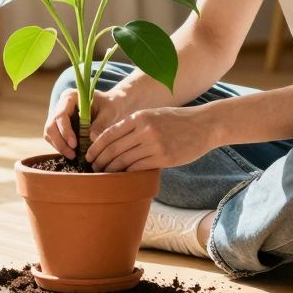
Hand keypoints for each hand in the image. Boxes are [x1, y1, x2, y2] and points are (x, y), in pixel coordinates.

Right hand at [43, 86, 136, 157]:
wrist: (112, 106)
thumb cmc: (112, 106)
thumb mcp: (110, 113)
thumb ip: (101, 124)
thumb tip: (90, 138)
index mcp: (71, 96)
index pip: (61, 115)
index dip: (65, 131)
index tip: (74, 144)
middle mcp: (61, 105)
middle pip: (51, 125)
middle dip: (60, 142)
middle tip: (72, 155)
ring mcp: (58, 115)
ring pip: (49, 133)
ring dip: (59, 146)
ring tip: (73, 156)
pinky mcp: (59, 126)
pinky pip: (53, 138)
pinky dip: (60, 147)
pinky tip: (72, 153)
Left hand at [86, 106, 212, 171]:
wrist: (204, 125)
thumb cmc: (177, 121)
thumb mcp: (153, 115)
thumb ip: (134, 125)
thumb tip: (112, 140)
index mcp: (139, 117)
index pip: (109, 134)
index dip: (96, 147)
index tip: (89, 155)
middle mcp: (144, 129)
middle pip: (113, 149)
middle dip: (100, 160)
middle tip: (93, 169)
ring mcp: (154, 144)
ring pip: (124, 160)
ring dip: (111, 170)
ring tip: (104, 175)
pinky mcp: (163, 158)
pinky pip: (138, 168)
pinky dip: (127, 174)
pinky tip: (122, 177)